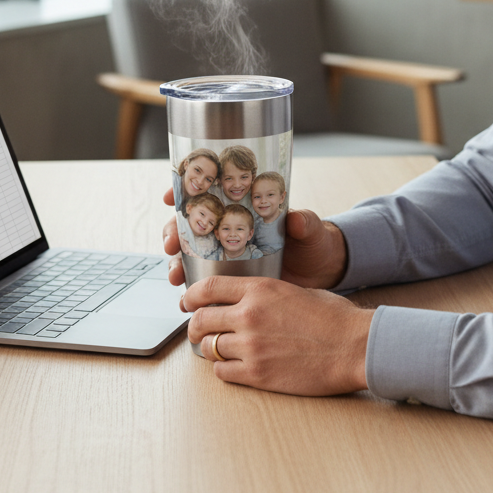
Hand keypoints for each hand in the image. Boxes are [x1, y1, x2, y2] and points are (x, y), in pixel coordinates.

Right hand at [161, 189, 348, 289]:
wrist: (322, 273)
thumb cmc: (314, 243)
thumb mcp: (310, 230)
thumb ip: (304, 223)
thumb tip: (295, 219)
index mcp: (244, 210)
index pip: (208, 195)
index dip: (185, 192)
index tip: (171, 196)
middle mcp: (229, 231)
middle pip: (190, 226)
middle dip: (173, 233)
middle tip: (170, 244)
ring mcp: (227, 256)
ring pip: (190, 256)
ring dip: (177, 264)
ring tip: (175, 276)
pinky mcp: (230, 281)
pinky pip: (204, 284)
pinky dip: (191, 291)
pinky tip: (184, 300)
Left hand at [184, 275, 371, 395]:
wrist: (354, 347)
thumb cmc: (334, 319)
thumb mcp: (298, 291)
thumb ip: (267, 294)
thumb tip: (248, 301)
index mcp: (260, 290)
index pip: (209, 288)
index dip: (191, 296)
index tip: (188, 302)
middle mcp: (249, 315)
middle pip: (201, 320)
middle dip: (194, 326)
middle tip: (196, 331)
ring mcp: (251, 346)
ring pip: (209, 348)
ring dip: (209, 349)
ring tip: (217, 350)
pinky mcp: (257, 373)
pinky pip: (222, 372)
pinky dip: (223, 370)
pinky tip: (233, 367)